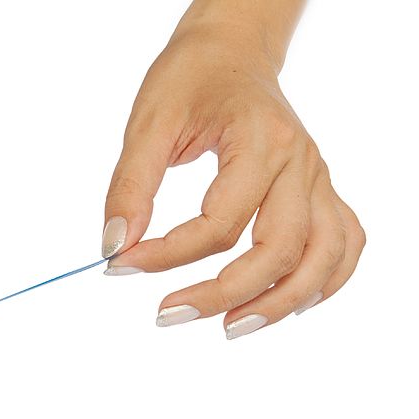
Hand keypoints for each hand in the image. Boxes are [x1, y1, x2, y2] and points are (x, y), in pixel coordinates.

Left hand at [102, 24, 364, 338]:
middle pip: (278, 251)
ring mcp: (318, 178)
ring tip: (231, 326)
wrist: (230, 52)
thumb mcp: (148, 123)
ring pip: (324, 257)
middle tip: (167, 315)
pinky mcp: (321, 190)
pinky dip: (323, 282)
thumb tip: (113, 248)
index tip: (119, 265)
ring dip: (282, 303)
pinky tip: (284, 302)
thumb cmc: (190, 80)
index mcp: (261, 142)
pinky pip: (344, 244)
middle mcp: (301, 164)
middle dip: (222, 294)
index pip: (218, 224)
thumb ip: (130, 187)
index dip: (165, 256)